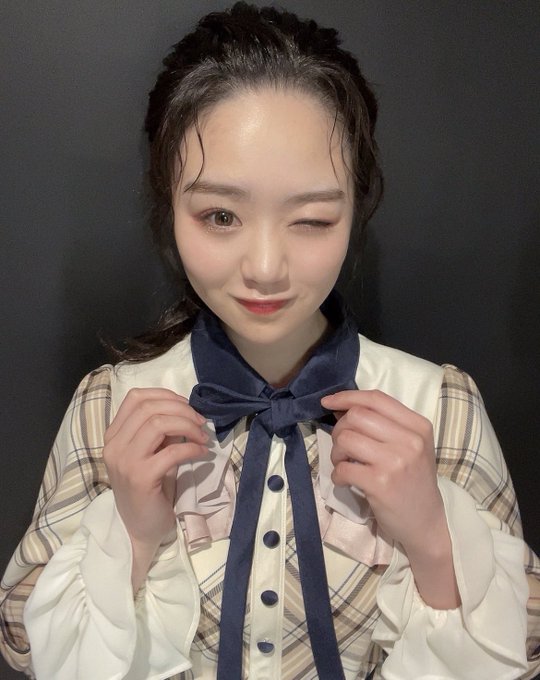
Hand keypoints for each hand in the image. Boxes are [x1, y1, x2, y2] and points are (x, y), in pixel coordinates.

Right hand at [103, 387, 207, 551]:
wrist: (140, 529)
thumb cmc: (149, 489)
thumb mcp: (150, 453)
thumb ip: (158, 431)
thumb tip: (184, 410)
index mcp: (114, 435)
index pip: (135, 398)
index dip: (165, 395)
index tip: (186, 406)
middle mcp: (114, 445)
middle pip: (149, 408)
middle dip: (181, 409)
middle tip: (200, 422)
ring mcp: (125, 461)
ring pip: (158, 423)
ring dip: (187, 426)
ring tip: (202, 437)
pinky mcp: (140, 478)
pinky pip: (171, 452)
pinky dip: (191, 448)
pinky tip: (201, 454)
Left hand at [321, 389, 459, 607]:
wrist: (427, 522)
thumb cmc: (414, 481)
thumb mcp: (410, 446)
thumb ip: (383, 425)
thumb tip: (342, 407)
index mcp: (418, 426)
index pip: (376, 398)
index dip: (347, 397)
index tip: (328, 402)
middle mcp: (409, 440)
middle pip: (357, 416)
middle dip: (340, 429)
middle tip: (342, 447)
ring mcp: (395, 461)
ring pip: (346, 438)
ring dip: (336, 452)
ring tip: (344, 464)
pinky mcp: (380, 483)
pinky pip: (343, 468)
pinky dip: (337, 475)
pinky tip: (345, 481)